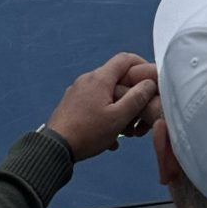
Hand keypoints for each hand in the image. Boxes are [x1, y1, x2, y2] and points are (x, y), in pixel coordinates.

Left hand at [45, 53, 159, 160]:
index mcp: (99, 79)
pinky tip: (108, 137)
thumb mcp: (118, 118)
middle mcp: (87, 80)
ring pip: (106, 94)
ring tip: (123, 131)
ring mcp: (77, 92)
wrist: (56, 148)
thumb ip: (136, 99)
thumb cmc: (86, 133)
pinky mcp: (71, 104)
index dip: (141, 64)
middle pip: (116, 79)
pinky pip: (94, 104)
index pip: (125, 59)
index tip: (150, 78)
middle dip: (130, 96)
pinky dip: (104, 116)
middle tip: (138, 114)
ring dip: (118, 110)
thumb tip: (149, 84)